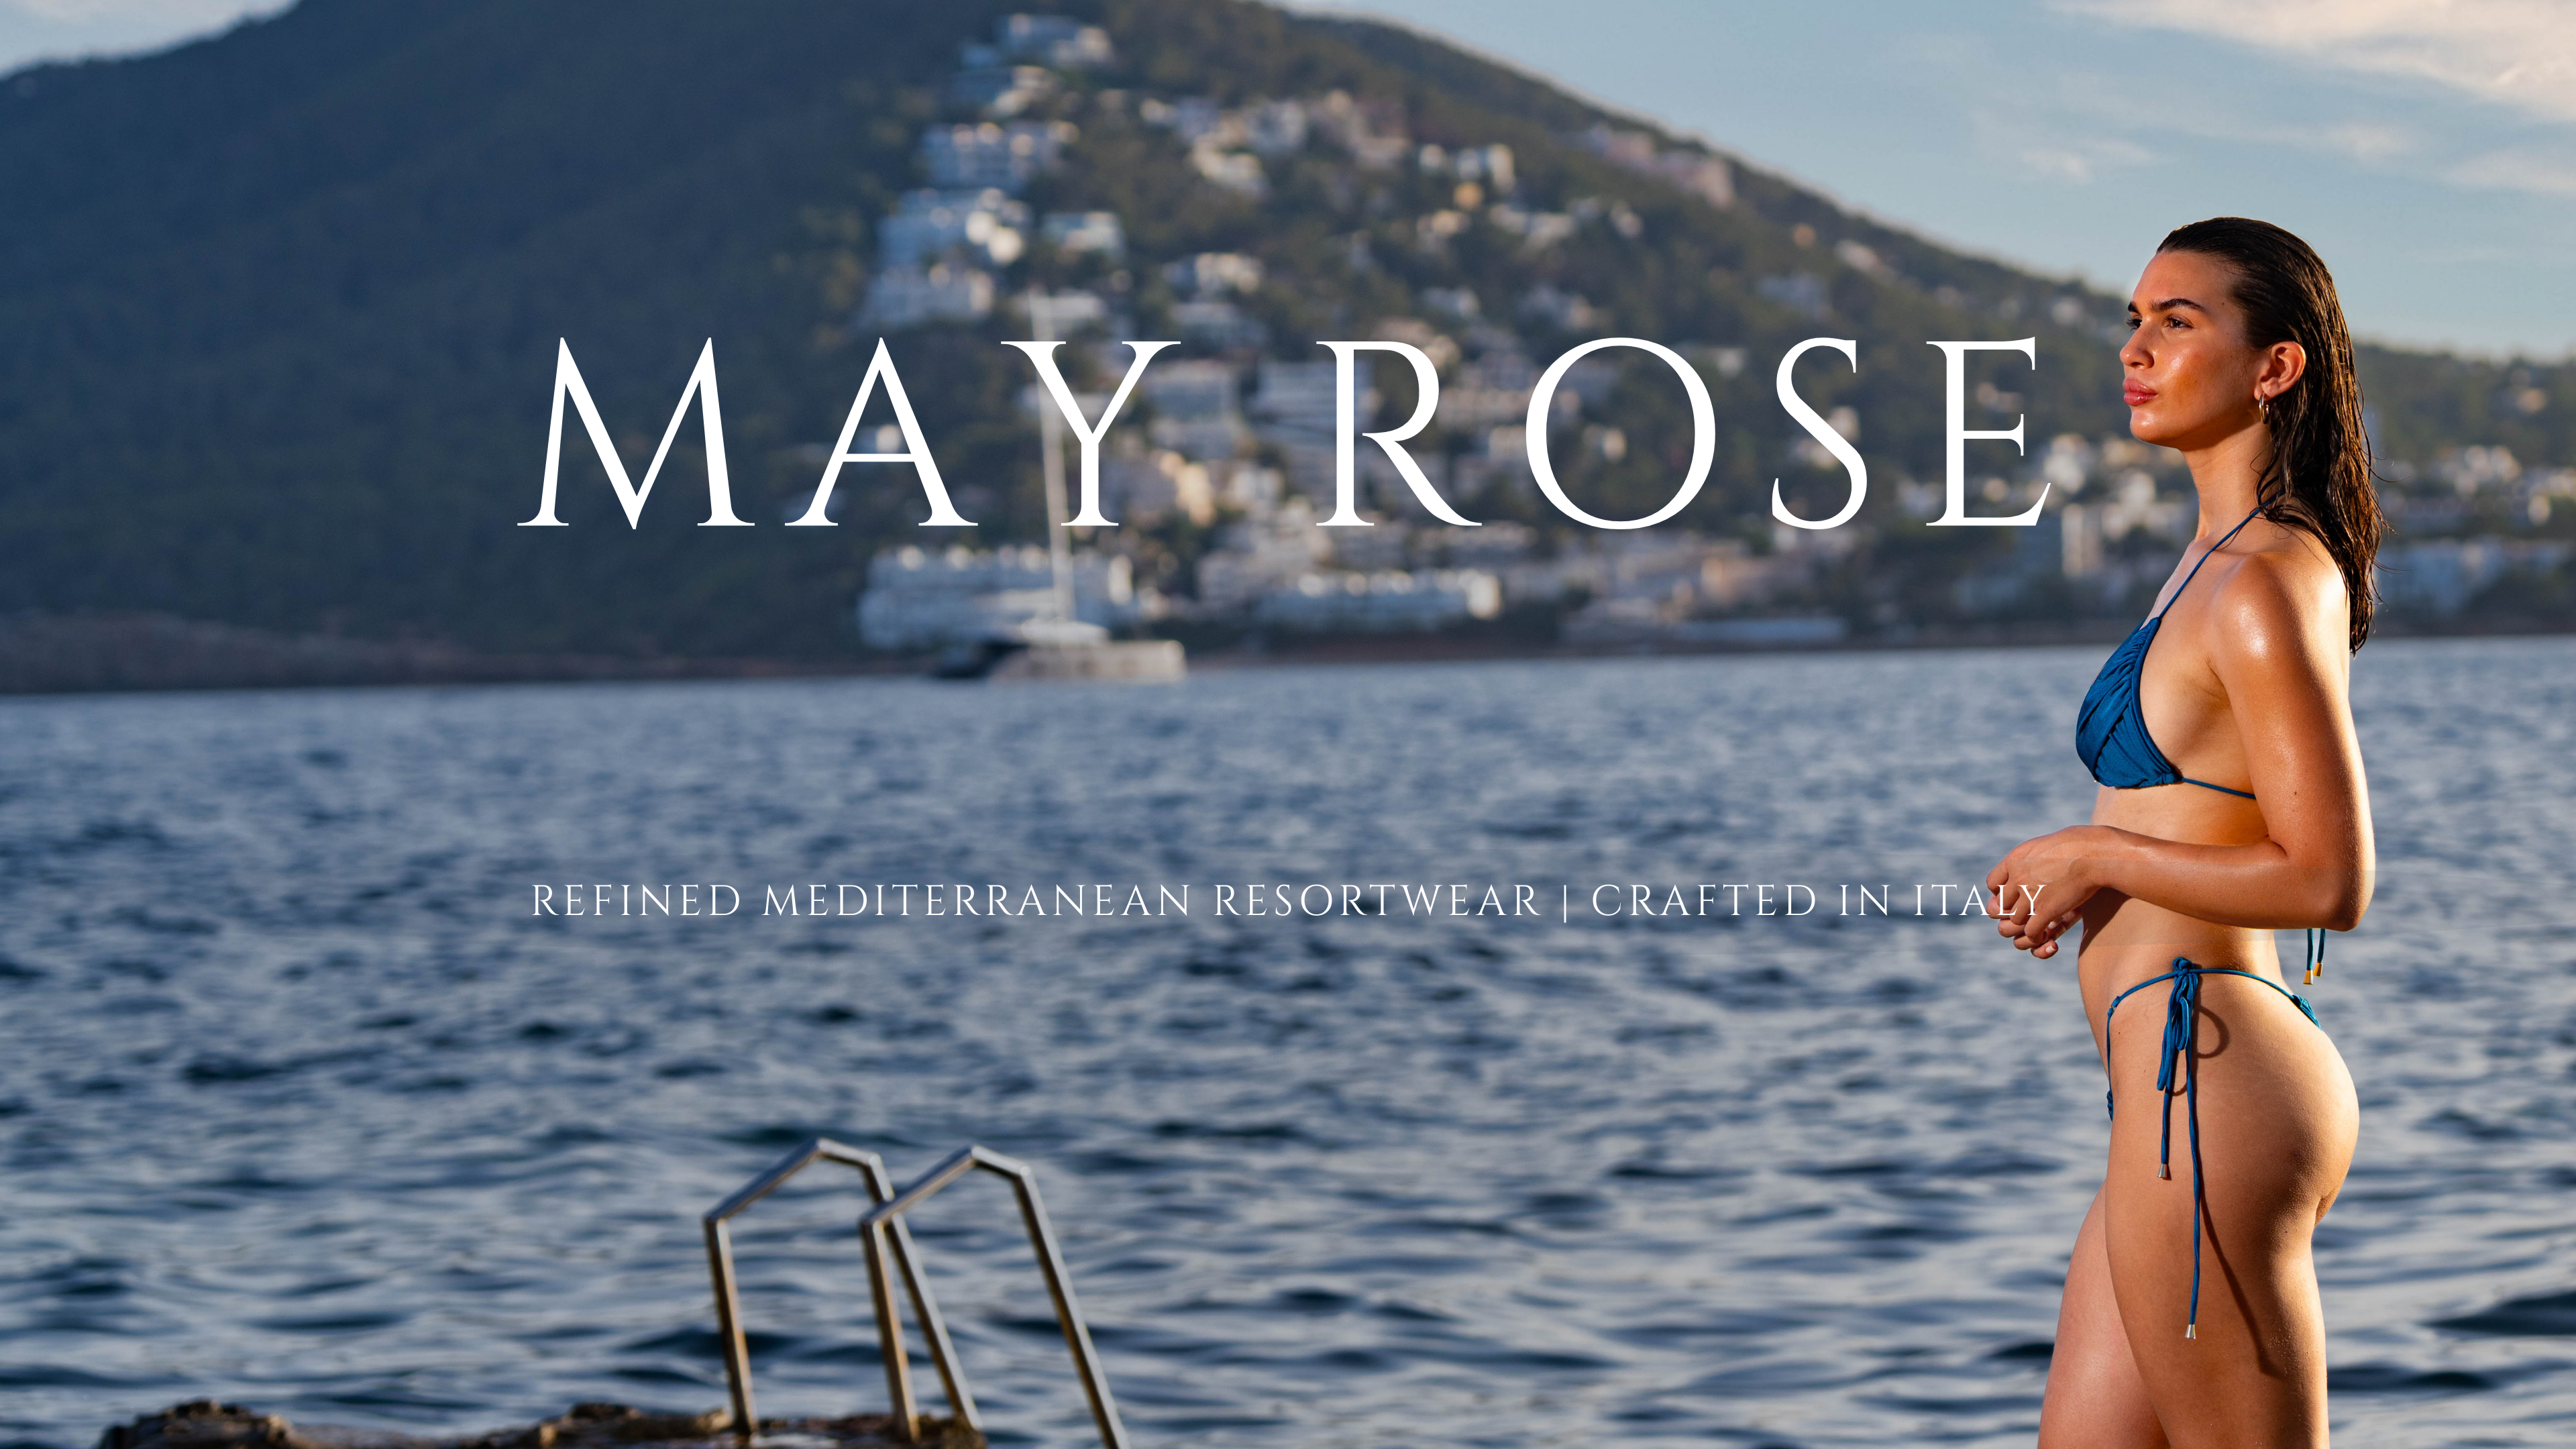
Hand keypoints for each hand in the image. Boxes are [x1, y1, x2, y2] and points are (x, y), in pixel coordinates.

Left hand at [1985, 827, 2105, 958]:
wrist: (2095, 854)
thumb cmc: (2078, 845)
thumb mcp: (2044, 845)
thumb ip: (2029, 858)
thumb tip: (2029, 862)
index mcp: (2014, 860)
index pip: (1992, 883)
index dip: (2001, 894)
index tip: (2015, 897)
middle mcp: (2017, 878)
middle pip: (2000, 906)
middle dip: (2011, 913)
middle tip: (2026, 915)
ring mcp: (2029, 895)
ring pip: (2014, 921)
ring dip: (2026, 926)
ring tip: (2038, 927)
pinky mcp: (2045, 911)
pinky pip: (2031, 932)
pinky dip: (2037, 938)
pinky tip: (2047, 937)